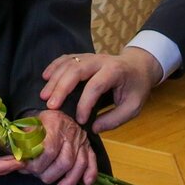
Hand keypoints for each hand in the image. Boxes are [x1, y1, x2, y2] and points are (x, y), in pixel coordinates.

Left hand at [21, 109, 97, 184]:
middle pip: (64, 161)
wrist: (54, 107)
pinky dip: (91, 173)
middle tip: (38, 177)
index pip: (49, 150)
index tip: (27, 169)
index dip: (38, 164)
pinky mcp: (88, 146)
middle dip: (49, 175)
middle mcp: (70, 132)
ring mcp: (81, 140)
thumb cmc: (38, 121)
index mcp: (53, 124)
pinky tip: (85, 184)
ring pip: (79, 164)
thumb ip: (20, 143)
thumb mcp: (27, 125)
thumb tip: (11, 162)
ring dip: (67, 182)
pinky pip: (93, 161)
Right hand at [40, 47, 162, 131]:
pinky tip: (45, 77)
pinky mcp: (84, 57)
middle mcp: (100, 61)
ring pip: (69, 63)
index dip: (85, 104)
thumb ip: (115, 119)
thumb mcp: (133, 107)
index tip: (80, 120)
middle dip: (62, 88)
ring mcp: (91, 56)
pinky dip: (55, 66)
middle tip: (51, 106)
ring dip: (55, 79)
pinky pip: (67, 58)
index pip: (95, 86)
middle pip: (76, 70)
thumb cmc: (136, 87)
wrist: (140, 66)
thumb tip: (93, 128)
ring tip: (44, 96)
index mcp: (115, 72)